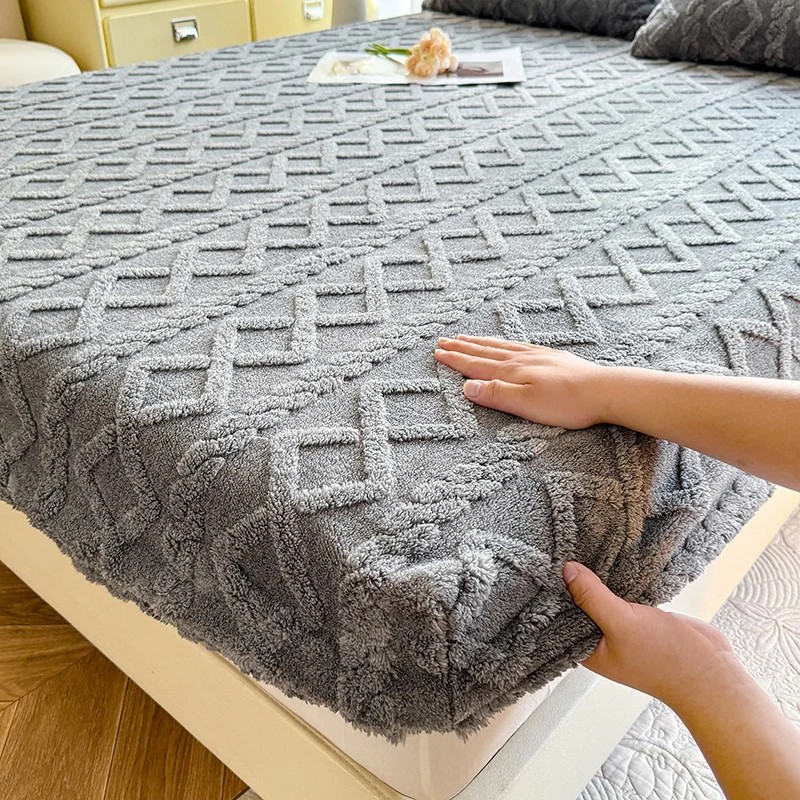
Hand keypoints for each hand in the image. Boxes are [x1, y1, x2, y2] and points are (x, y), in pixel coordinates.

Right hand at [434, 335, 608, 428]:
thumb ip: (497, 394)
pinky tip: (504, 342)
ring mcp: (536, 355)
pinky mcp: (550, 357)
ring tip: (465, 337)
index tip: (437, 353)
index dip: (455, 360)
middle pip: (484, 351)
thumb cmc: (567, 403)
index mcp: (512, 372)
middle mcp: (521, 359)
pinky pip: (517, 344)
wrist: (604, 391)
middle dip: (462, 347)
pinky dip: (502, 342)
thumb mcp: (527, 404)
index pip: (476, 365)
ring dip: (479, 342)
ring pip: (500, 346)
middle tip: (443, 340)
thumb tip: (467, 388)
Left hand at [563, 561, 744, 708]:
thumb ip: (592, 597)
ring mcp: (619, 626)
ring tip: (578, 544)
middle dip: (573, 579)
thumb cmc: (666, 660)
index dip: (551, 590)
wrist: (713, 673)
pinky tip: (608, 555)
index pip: (557, 615)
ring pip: (599, 596)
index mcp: (585, 648)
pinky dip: (615, 578)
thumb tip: (566, 570)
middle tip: (559, 544)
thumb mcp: (622, 623)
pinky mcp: (638, 616)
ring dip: (595, 577)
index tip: (542, 561)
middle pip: (577, 602)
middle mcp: (598, 638)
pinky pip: (620, 592)